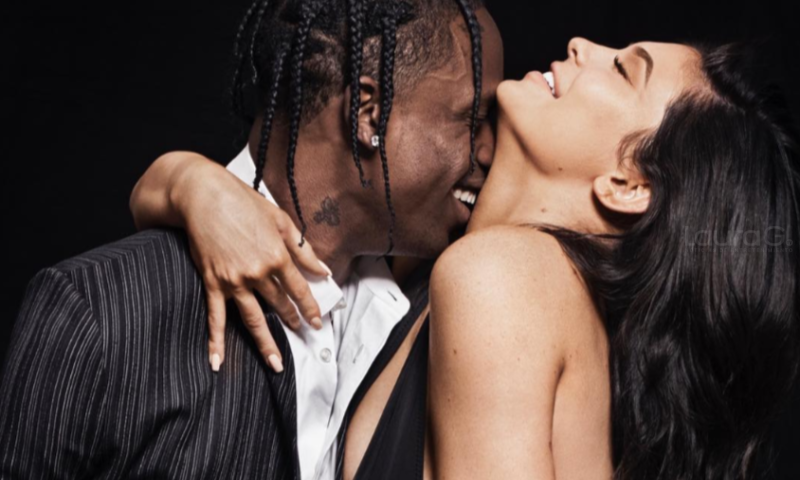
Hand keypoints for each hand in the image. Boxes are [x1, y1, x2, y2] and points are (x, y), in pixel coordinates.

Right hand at [172, 160, 329, 372]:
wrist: (202, 195)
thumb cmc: (242, 201)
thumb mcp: (280, 220)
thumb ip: (303, 249)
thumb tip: (324, 270)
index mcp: (277, 255)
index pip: (299, 289)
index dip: (310, 308)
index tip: (317, 322)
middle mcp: (257, 272)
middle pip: (279, 304)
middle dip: (291, 321)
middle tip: (302, 335)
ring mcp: (234, 280)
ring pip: (253, 318)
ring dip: (265, 342)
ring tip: (275, 363)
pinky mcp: (212, 282)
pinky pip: (215, 317)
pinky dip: (216, 341)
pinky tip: (218, 361)